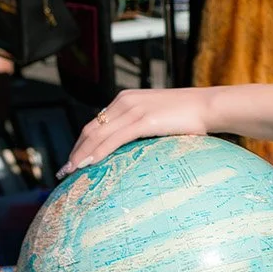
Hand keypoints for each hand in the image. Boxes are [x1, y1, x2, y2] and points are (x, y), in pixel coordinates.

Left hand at [58, 87, 214, 177]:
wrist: (208, 106)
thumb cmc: (189, 116)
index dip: (82, 142)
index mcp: (127, 99)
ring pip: (97, 134)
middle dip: (75, 150)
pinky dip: (98, 152)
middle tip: (64, 171)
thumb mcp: (159, 118)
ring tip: (70, 172)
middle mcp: (125, 101)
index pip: (96, 123)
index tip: (74, 159)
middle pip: (91, 128)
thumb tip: (135, 149)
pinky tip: (89, 164)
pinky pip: (113, 139)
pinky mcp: (143, 120)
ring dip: (81, 154)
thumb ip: (143, 127)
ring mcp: (133, 110)